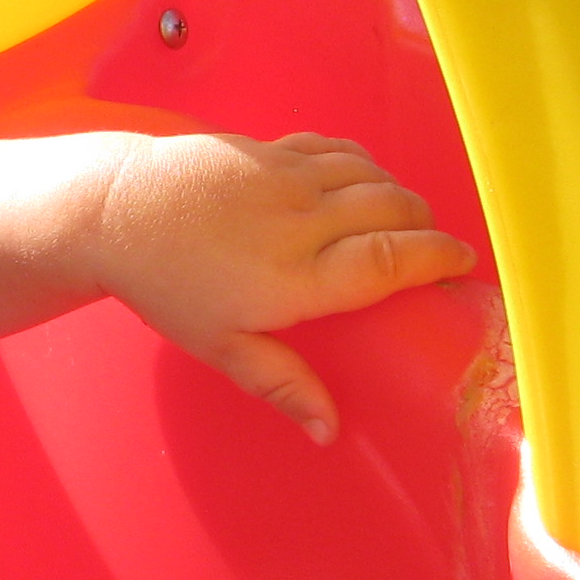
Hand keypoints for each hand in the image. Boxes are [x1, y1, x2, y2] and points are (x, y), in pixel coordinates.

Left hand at [91, 131, 471, 444]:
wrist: (115, 212)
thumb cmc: (167, 287)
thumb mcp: (221, 347)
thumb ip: (282, 383)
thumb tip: (330, 431)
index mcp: (296, 277)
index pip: (390, 261)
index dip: (437, 258)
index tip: (464, 264)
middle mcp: (301, 220)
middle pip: (394, 209)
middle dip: (426, 225)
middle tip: (433, 248)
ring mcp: (286, 177)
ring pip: (372, 174)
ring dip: (398, 194)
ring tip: (404, 220)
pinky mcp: (270, 148)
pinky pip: (338, 149)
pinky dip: (364, 164)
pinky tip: (364, 182)